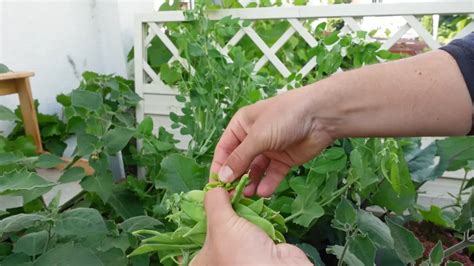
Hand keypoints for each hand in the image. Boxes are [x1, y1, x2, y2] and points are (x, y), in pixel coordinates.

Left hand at [190, 188, 310, 265]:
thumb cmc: (243, 256)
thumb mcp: (221, 225)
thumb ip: (214, 202)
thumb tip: (214, 186)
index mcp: (202, 260)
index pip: (193, 231)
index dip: (200, 210)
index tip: (209, 190)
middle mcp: (218, 257)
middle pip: (216, 224)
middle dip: (223, 206)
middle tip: (227, 187)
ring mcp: (239, 253)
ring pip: (237, 224)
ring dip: (241, 209)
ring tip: (242, 191)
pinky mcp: (258, 247)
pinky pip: (253, 226)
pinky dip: (255, 215)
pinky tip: (255, 202)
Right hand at [211, 86, 335, 196]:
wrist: (321, 116)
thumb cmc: (284, 117)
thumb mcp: (258, 137)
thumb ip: (240, 158)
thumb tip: (222, 178)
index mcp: (241, 126)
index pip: (224, 149)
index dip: (219, 167)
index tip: (215, 186)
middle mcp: (253, 138)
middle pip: (239, 162)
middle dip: (235, 178)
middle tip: (232, 196)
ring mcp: (269, 149)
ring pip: (255, 170)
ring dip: (250, 183)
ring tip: (248, 195)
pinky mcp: (284, 159)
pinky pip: (272, 174)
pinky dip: (268, 183)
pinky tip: (264, 192)